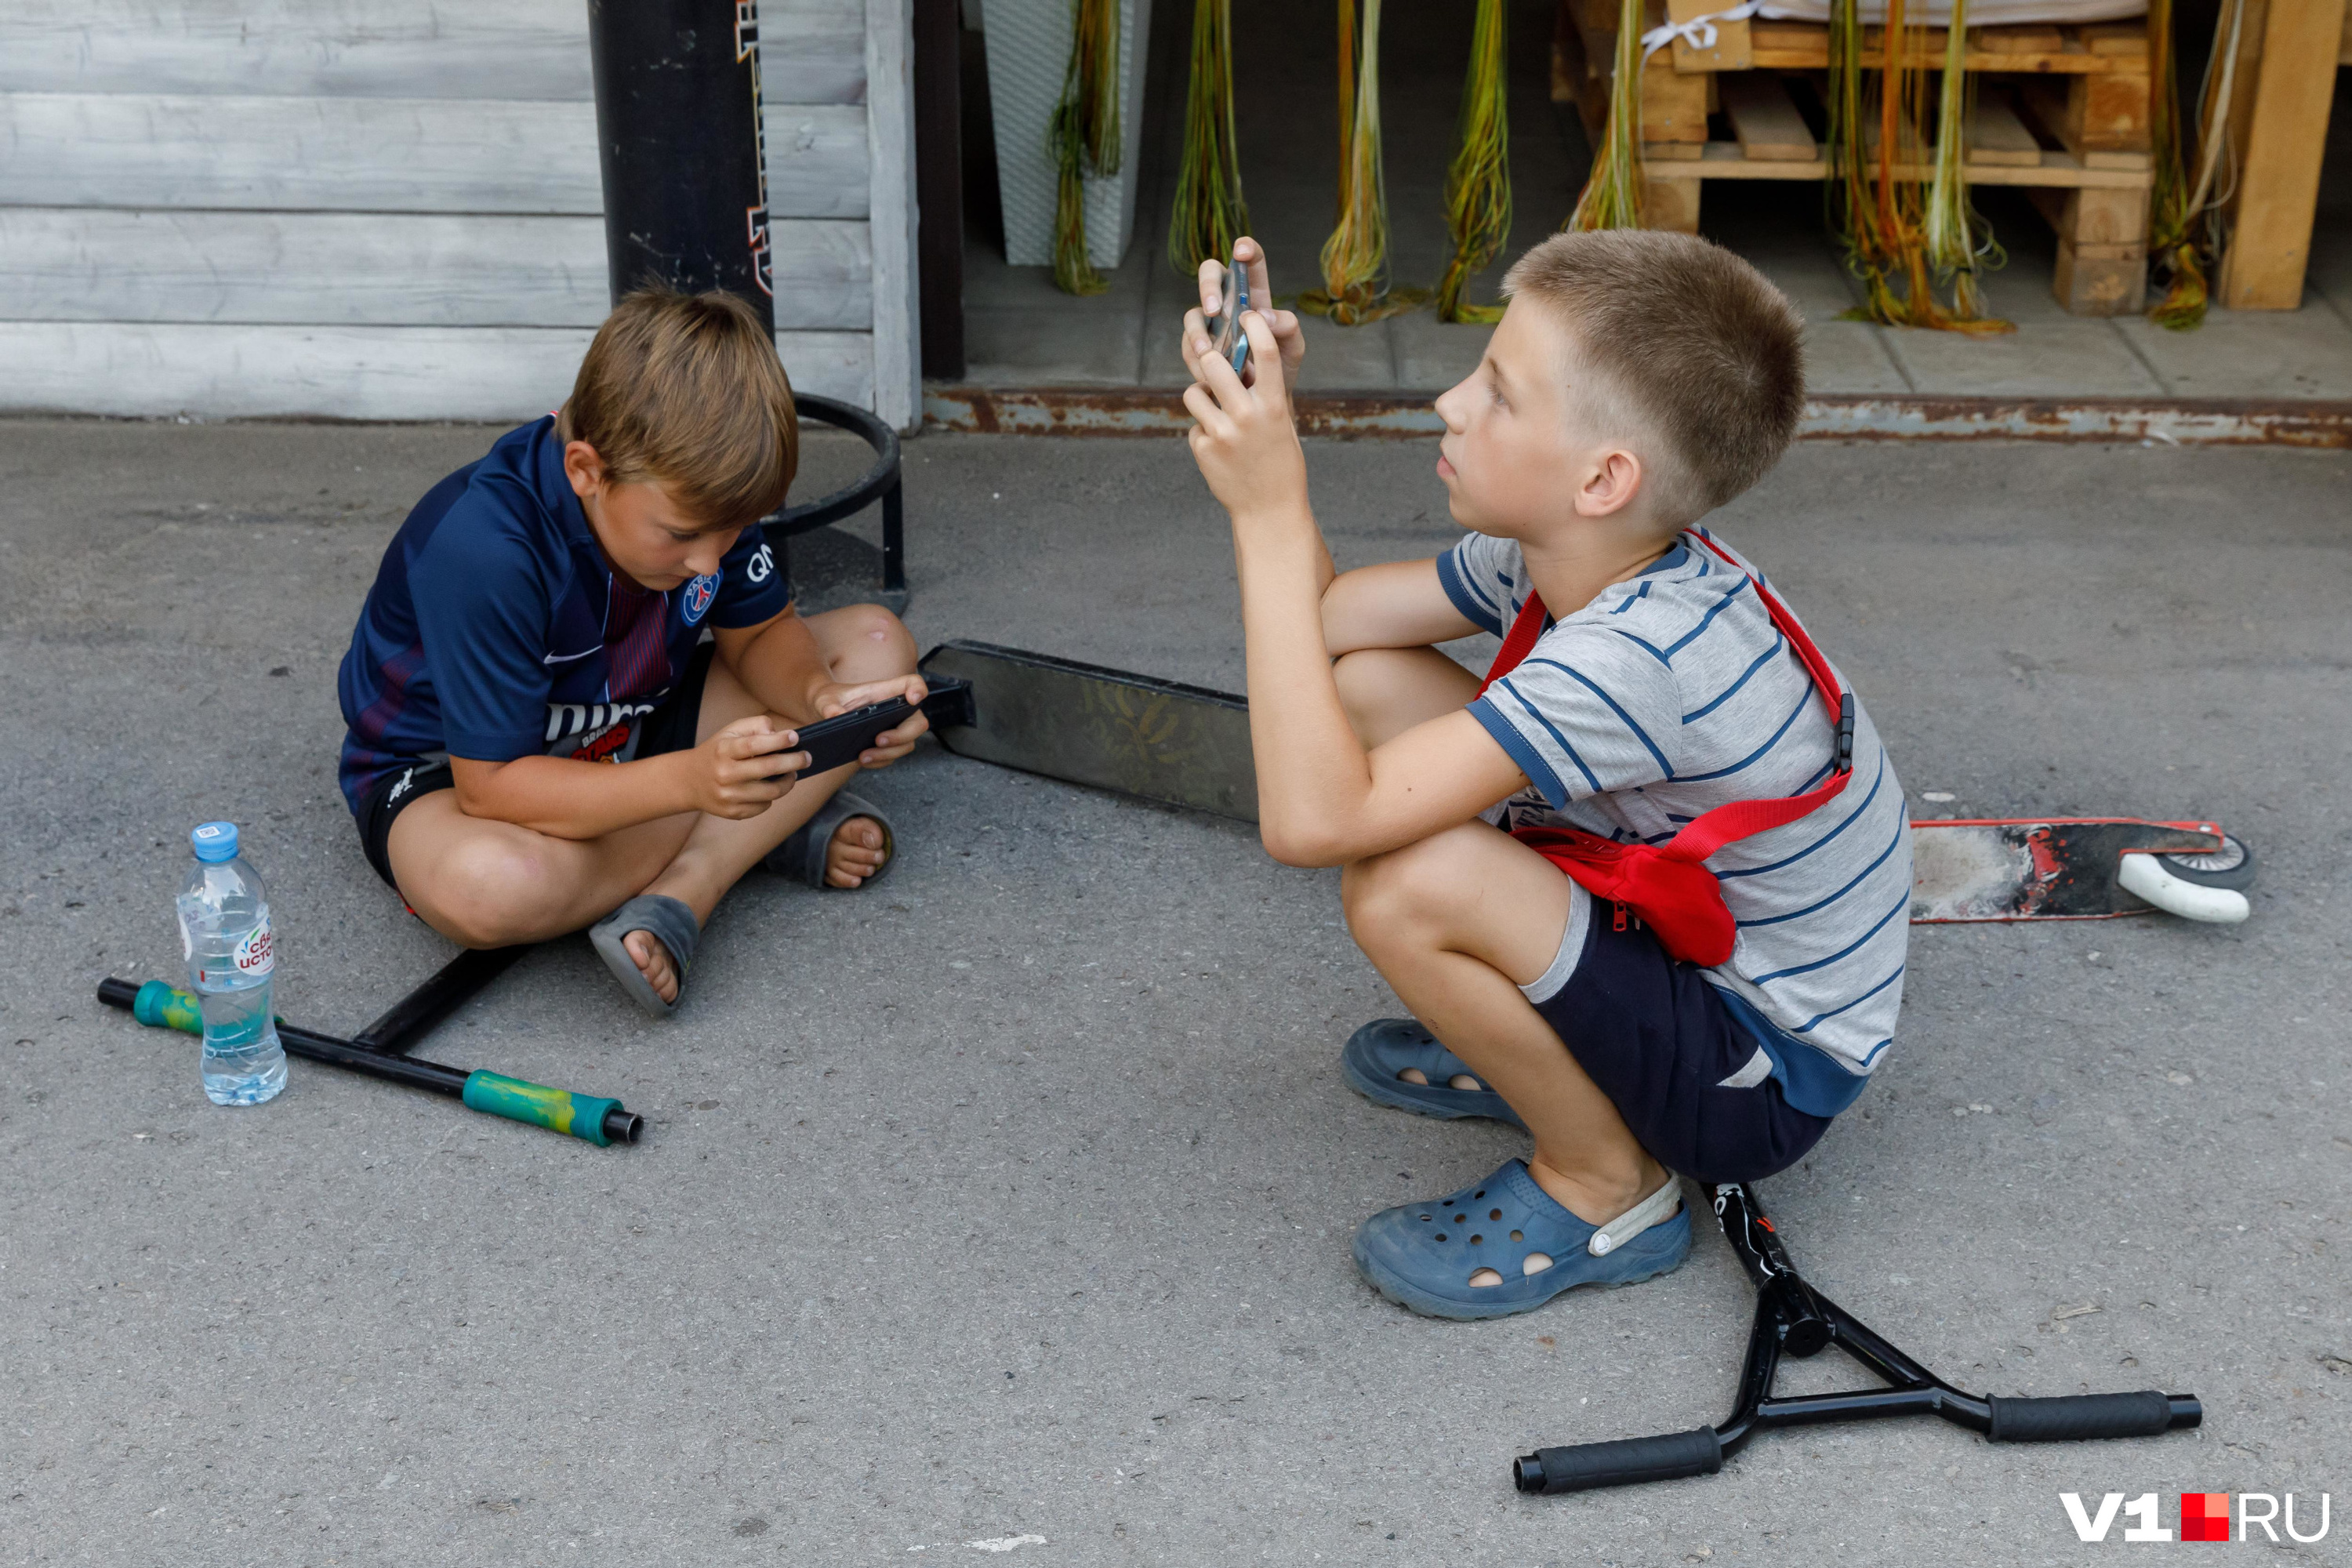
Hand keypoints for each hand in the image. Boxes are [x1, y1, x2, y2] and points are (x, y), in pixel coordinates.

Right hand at [688, 714, 807, 818]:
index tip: (795, 738)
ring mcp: (729, 796)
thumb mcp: (730, 731)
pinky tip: (770, 787)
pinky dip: (772, 797)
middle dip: (793, 762)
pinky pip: (764, 806)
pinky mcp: (733, 813)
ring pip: (771, 793)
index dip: (777, 741)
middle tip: (806, 757)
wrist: (690, 782)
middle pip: (768, 769)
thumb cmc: (718, 752)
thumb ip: (755, 726)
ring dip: (788, 782)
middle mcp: (725, 774)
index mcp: (724, 751)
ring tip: (792, 773)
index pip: (754, 745)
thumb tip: (779, 734)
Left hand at [810, 674, 930, 767]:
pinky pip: (893, 756)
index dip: (919, 689)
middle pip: (917, 723)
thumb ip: (829, 705)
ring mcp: (895, 728)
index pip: (913, 683)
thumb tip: (835, 716)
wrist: (824, 713)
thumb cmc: (830, 700)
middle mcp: (896, 710)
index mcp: (885, 692)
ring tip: (863, 756)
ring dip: (888, 753)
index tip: (913, 698)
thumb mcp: (825, 699)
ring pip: (907, 744)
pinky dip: (880, 761)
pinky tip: (863, 760)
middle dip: (902, 735)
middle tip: (878, 740)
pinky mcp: (888, 745)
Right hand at [1182, 236, 1303, 390]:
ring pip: (1193, 313)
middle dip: (1208, 286)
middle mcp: (1229, 303)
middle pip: (1211, 275)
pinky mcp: (1197, 347)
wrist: (1263, 402)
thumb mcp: (1293, 348)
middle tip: (1215, 309)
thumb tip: (1263, 317)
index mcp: (1255, 295)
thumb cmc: (1279, 368)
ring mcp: (1210, 325)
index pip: (1250, 262)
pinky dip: (1196, 359)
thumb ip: (1288, 327)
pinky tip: (1207, 374)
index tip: (1241, 251)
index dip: (1245, 249)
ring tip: (1207, 351)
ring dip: (1196, 330)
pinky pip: (1188, 346)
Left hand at [1183, 313, 1307, 523]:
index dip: (1254, 325)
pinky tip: (1219, 449)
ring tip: (1215, 413)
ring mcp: (1222, 433)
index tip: (1246, 316)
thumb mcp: (1283, 424)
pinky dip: (1203, 431)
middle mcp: (1246, 415)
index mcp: (1273, 405)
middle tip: (1213, 366)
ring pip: (1193, 393)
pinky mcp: (1203, 449)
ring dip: (1200, 397)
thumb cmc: (1281, 464)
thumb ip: (1265, 394)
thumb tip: (1243, 361)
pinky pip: (1194, 425)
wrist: (1270, 510)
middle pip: (1212, 363)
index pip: (1265, 352)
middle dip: (1208, 360)